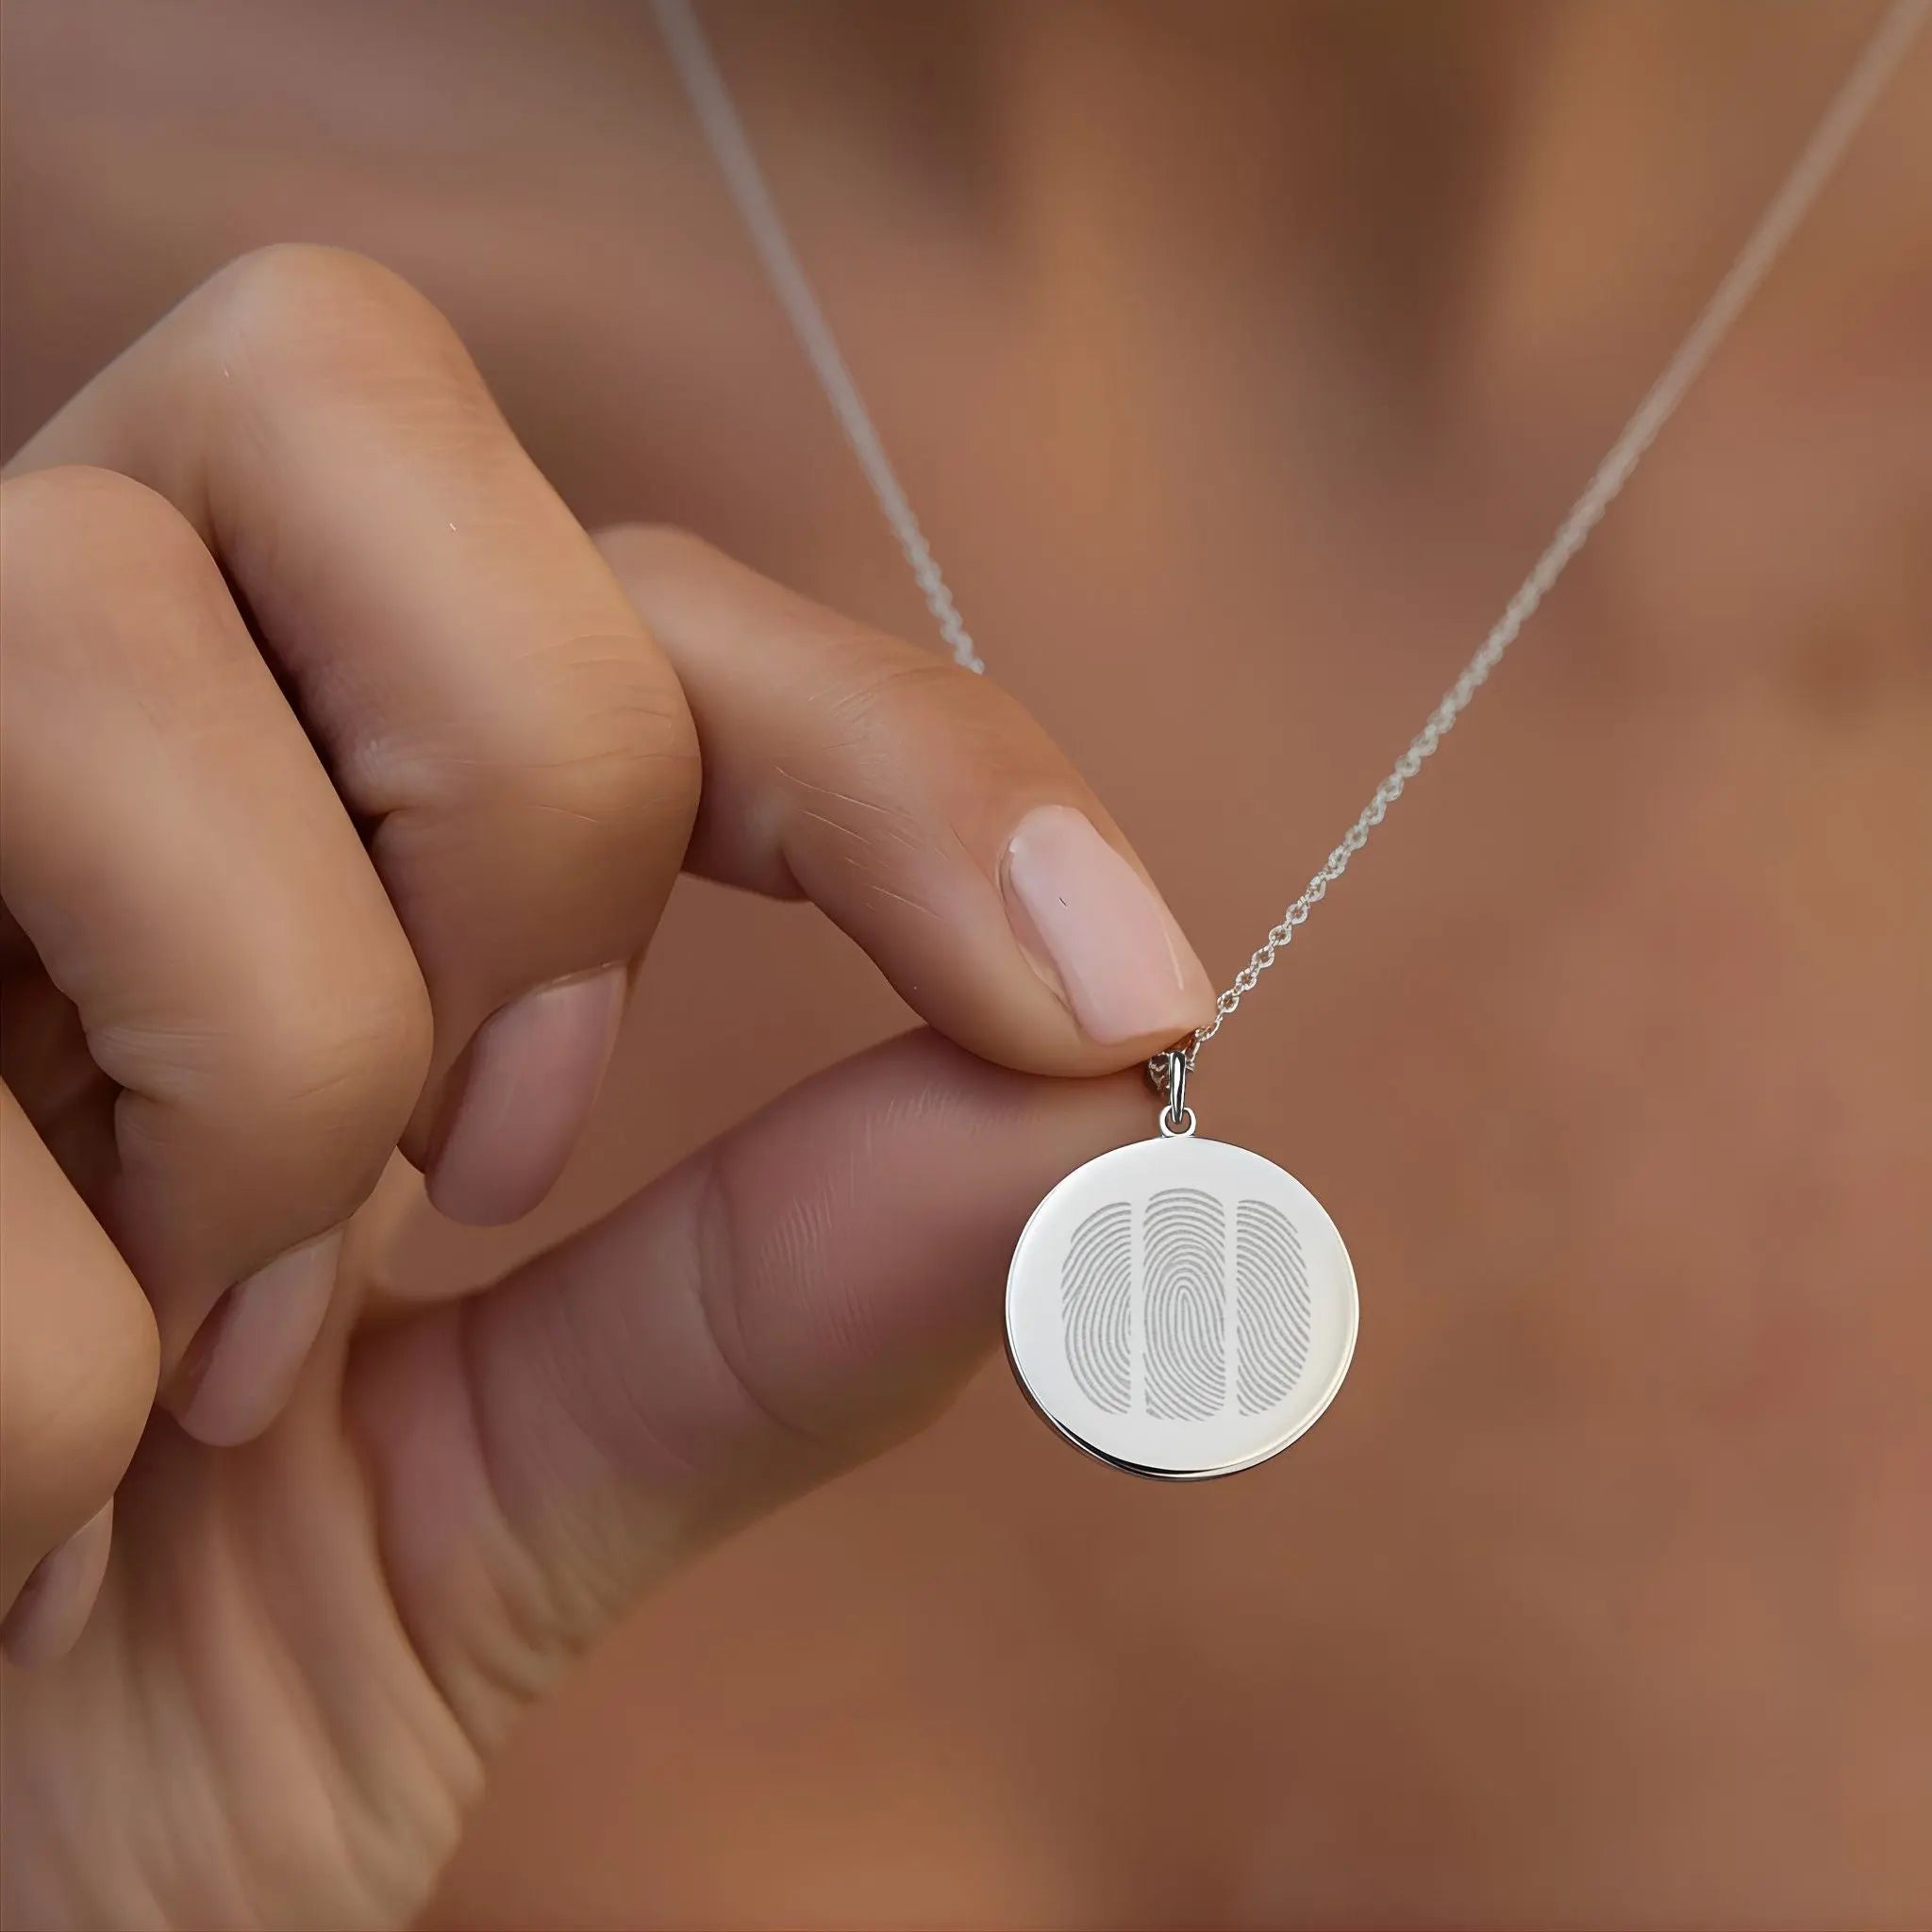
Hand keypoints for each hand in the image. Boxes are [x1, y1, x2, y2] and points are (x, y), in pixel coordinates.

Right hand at [0, 247, 1211, 1929]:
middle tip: (489, 1147)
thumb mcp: (493, 1497)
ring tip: (216, 1354)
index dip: (901, 753)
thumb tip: (1096, 1122)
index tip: (1113, 999)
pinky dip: (45, 1387)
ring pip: (98, 650)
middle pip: (341, 385)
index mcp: (256, 773)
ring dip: (264, 1087)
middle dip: (523, 803)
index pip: (634, 586)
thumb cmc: (148, 1693)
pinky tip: (23, 1496)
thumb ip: (774, 1299)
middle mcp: (23, 685)